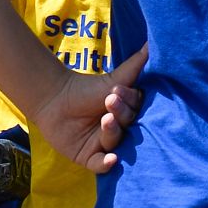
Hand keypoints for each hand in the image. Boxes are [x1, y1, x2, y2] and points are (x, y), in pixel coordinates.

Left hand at [32, 46, 146, 172]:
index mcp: (129, 113)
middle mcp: (122, 131)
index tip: (117, 90)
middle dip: (121, 114)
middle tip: (110, 102)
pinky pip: (101, 165)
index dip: (129, 101)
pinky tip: (112, 159)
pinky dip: (106, 164)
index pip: (137, 109)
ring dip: (112, 132)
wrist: (53, 100)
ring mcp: (106, 146)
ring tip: (106, 119)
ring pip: (116, 142)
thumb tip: (154, 41)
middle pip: (128, 126)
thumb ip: (137, 63)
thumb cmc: (85, 89)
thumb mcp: (115, 79)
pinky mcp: (90, 158)